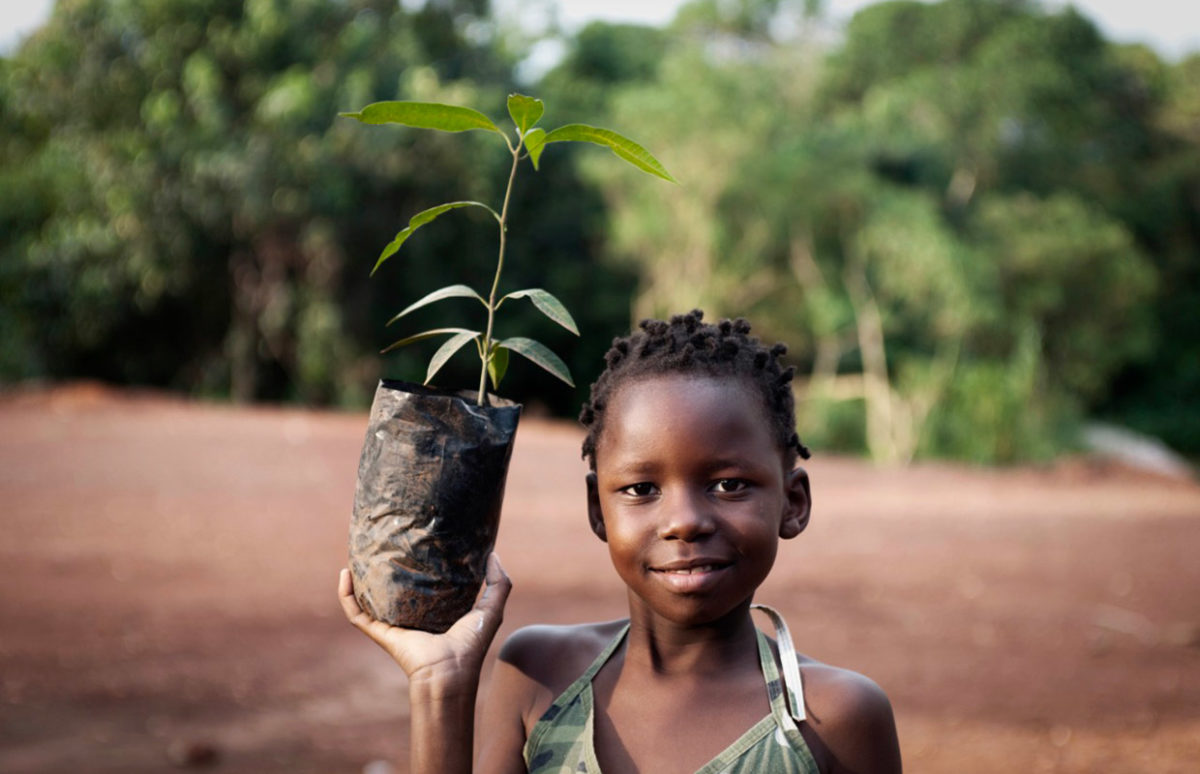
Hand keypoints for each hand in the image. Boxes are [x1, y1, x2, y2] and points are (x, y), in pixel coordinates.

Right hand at [338, 553, 511, 685]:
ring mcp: (391, 624)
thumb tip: (492, 553)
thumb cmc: (471, 644)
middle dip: (383, 568)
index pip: (421, 584)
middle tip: (381, 542)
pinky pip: (355, 612)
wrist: (450, 672)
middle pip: (391, 589)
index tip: (415, 541)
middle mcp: (410, 616)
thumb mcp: (491, 609)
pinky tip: (345, 573)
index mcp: (434, 610)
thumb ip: (499, 583)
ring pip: (367, 598)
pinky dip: (346, 595)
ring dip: (358, 580)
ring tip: (356, 554)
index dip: (417, 564)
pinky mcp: (378, 632)